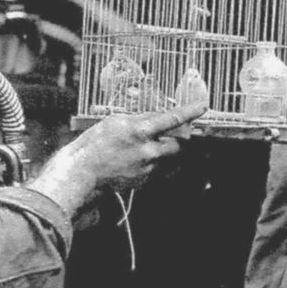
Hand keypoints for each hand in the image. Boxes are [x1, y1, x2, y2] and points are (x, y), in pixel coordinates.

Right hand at [75, 104, 203, 188]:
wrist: (84, 172)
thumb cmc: (95, 144)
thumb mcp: (116, 121)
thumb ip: (140, 119)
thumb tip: (157, 118)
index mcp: (140, 131)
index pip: (172, 118)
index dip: (190, 111)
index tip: (202, 106)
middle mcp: (148, 150)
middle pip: (179, 144)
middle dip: (181, 138)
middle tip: (176, 133)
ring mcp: (148, 167)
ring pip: (170, 158)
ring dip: (166, 151)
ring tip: (149, 147)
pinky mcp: (145, 180)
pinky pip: (158, 169)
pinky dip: (154, 163)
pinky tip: (137, 160)